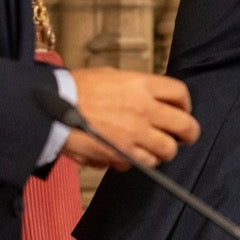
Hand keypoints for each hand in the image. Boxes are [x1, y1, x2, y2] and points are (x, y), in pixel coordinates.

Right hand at [63, 67, 198, 169]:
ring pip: (168, 149)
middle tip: (185, 136)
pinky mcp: (121, 153)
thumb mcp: (110, 76)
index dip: (185, 104)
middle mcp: (144, 109)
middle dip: (188, 133)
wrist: (50, 107)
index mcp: (142, 85)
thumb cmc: (74, 89)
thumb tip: (148, 98)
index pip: (180, 94)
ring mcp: (134, 133)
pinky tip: (133, 155)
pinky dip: (142, 162)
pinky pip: (145, 163)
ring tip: (155, 148)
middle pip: (185, 125)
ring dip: (164, 150)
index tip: (182, 110)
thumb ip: (134, 88)